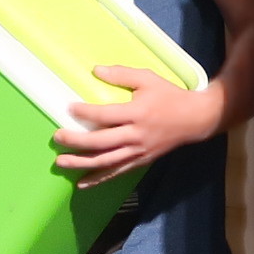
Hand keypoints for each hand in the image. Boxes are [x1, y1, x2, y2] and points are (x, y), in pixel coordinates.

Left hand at [54, 68, 221, 185]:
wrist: (196, 119)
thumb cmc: (169, 96)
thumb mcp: (148, 79)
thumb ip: (122, 74)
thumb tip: (96, 71)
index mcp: (137, 113)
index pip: (106, 115)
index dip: (85, 112)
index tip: (68, 107)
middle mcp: (137, 135)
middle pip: (102, 142)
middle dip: (77, 141)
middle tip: (57, 138)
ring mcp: (139, 151)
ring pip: (107, 161)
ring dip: (82, 163)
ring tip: (61, 162)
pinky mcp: (141, 161)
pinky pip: (117, 172)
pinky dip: (99, 178)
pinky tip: (82, 182)